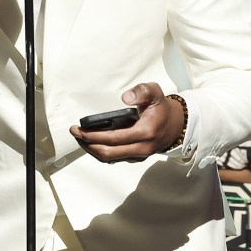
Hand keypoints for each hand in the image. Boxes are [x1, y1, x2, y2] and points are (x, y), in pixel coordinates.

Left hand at [69, 82, 185, 162]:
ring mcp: (138, 155)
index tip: (79, 129)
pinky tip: (91, 142)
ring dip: (92, 150)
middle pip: (108, 153)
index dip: (94, 136)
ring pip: (110, 159)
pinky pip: (114, 158)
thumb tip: (125, 98)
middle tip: (75, 133)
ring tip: (79, 138)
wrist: (175, 124)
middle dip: (88, 144)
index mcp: (145, 133)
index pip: (114, 139)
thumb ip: (141, 91)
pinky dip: (100, 152)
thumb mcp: (155, 93)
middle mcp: (141, 148)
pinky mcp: (135, 157)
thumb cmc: (161, 108)